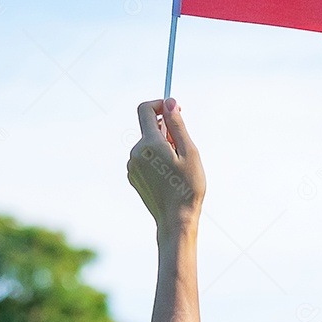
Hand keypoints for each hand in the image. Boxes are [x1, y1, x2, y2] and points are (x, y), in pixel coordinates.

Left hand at [127, 98, 205, 231]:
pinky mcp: (133, 176)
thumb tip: (169, 102)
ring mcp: (132, 166)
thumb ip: (177, 125)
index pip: (145, 110)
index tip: (174, 110)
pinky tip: (168, 177)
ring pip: (148, 144)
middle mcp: (136, 152)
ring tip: (177, 168)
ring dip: (162, 147)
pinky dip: (156, 160)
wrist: (176, 220)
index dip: (160, 105)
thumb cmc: (187, 186)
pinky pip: (144, 159)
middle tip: (183, 150)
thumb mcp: (189, 152)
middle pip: (149, 128)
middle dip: (166, 131)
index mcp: (149, 144)